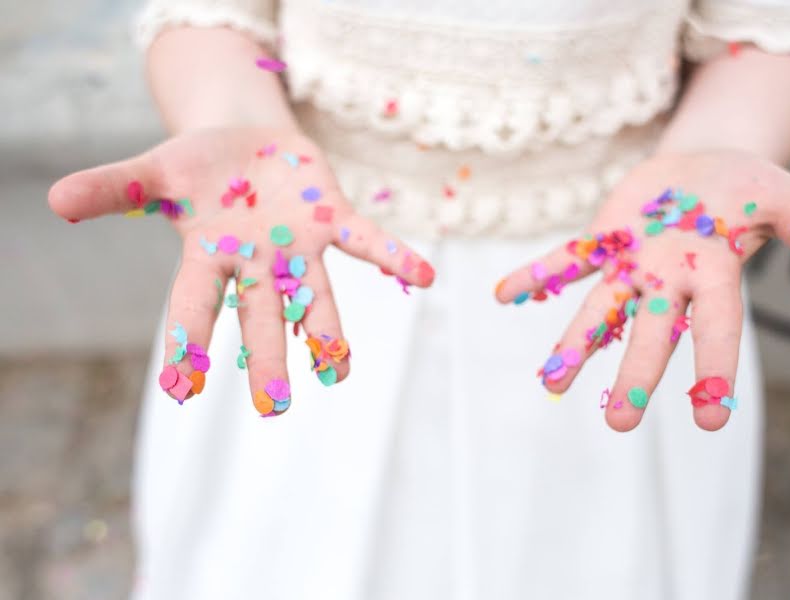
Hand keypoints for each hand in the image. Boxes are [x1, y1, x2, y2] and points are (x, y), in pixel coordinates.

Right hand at [48, 127, 434, 415]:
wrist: (245, 141)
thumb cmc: (198, 168)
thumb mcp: (153, 172)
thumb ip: (113, 190)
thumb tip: (55, 201)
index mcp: (208, 257)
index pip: (194, 305)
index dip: (188, 343)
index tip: (184, 389)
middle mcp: (256, 264)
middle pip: (260, 317)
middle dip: (266, 358)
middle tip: (274, 408)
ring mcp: (296, 245)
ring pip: (314, 295)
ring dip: (326, 329)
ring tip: (339, 369)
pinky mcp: (331, 217)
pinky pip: (365, 241)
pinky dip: (393, 256)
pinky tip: (424, 275)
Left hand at [495, 150, 789, 431]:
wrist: (703, 167)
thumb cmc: (746, 187)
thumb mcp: (785, 195)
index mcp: (713, 275)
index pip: (718, 329)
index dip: (715, 370)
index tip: (711, 420)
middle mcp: (668, 281)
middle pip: (652, 333)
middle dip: (636, 375)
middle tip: (619, 423)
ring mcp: (632, 264)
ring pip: (602, 308)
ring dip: (575, 343)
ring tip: (550, 382)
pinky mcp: (604, 240)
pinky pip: (567, 259)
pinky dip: (537, 274)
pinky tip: (504, 295)